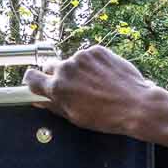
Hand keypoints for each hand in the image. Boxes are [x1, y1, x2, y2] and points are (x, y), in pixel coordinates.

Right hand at [23, 45, 167, 143]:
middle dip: (57, 75)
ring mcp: (82, 56)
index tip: (39, 83)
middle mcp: (66, 68)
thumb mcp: (75, 117)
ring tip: (97, 85)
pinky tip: (106, 77)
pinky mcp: (97, 50)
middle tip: (73, 87)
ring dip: (79, 70)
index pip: (31, 76)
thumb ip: (54, 106)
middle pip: (50, 66)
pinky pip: (89, 56)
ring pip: (72, 62)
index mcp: (57, 88)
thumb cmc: (106, 117)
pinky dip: (94, 64)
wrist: (136, 105)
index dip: (34, 81)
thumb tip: (38, 102)